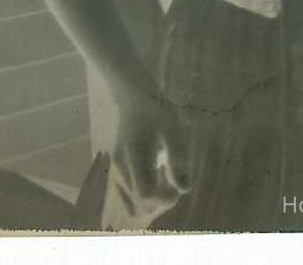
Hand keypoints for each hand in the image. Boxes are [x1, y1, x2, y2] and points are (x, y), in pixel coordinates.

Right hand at [110, 89, 191, 222]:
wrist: (134, 97)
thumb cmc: (156, 110)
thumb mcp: (173, 131)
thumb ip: (178, 161)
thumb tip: (185, 190)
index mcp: (134, 157)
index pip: (146, 196)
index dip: (164, 199)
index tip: (176, 184)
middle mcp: (121, 168)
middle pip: (139, 206)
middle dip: (160, 203)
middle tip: (173, 183)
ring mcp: (117, 170)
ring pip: (133, 204)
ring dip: (153, 200)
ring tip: (166, 178)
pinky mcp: (118, 170)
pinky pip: (130, 195)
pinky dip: (146, 194)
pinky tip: (157, 174)